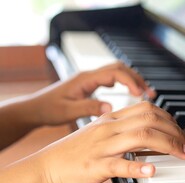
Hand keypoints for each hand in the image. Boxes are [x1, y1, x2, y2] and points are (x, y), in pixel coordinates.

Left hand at [28, 62, 155, 125]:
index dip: (130, 81)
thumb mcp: (68, 111)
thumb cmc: (48, 109)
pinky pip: (112, 79)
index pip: (114, 73)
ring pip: (117, 72)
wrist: (35, 109)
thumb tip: (110, 108)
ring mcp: (90, 80)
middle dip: (136, 78)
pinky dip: (124, 84)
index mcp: (85, 79)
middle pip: (119, 68)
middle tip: (149, 93)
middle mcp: (89, 76)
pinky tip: (130, 93)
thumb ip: (89, 108)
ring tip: (145, 93)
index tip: (141, 94)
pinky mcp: (90, 86)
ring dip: (132, 80)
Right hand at [39, 102, 184, 182]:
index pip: (146, 110)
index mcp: (109, 120)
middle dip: (175, 131)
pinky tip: (152, 171)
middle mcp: (108, 129)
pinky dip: (138, 167)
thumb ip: (122, 131)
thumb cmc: (74, 154)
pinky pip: (119, 165)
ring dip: (167, 145)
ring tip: (182, 154)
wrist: (44, 170)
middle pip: (149, 120)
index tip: (180, 132)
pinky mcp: (95, 167)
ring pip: (140, 137)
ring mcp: (101, 147)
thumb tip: (148, 134)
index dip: (169, 119)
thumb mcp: (99, 135)